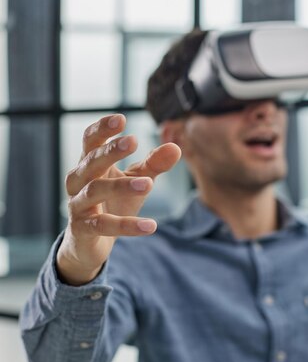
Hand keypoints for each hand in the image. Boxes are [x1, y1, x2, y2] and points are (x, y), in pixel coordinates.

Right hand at [57, 114, 180, 284]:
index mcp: (90, 164)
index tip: (121, 118)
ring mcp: (78, 205)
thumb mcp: (136, 180)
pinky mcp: (83, 230)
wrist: (91, 243)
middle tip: (133, 141)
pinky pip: (104, 225)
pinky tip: (151, 225)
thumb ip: (153, 165)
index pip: (90, 141)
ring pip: (95, 191)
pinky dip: (127, 225)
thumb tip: (176, 147)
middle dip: (110, 151)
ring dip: (122, 186)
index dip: (102, 129)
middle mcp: (79, 181)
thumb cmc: (113, 202)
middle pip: (90, 161)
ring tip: (149, 184)